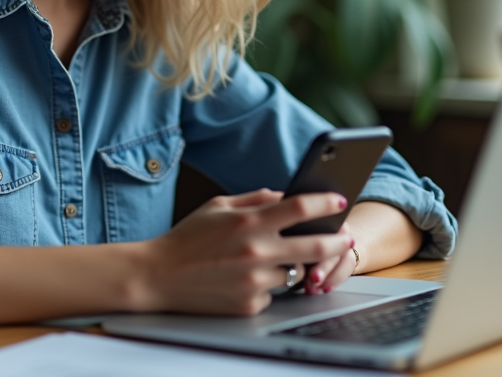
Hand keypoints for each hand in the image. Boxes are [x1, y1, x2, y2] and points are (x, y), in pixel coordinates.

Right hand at [137, 188, 352, 315]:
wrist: (158, 276)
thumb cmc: (187, 238)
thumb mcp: (217, 206)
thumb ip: (254, 199)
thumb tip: (284, 196)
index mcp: (249, 221)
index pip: (300, 207)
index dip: (325, 203)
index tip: (338, 202)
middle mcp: (256, 251)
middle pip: (314, 245)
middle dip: (336, 240)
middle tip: (343, 238)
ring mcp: (254, 280)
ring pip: (293, 272)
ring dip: (289, 265)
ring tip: (265, 259)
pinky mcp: (249, 304)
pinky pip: (273, 293)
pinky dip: (266, 286)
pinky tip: (243, 279)